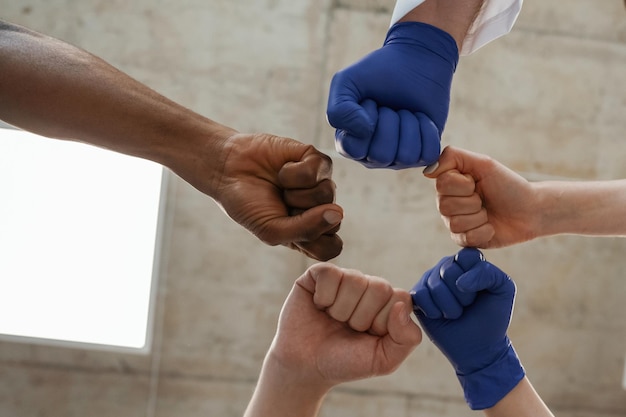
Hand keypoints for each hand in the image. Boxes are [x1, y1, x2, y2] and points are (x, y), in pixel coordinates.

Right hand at [207, 133, 343, 260]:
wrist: (228, 170)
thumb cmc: (248, 204)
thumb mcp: (271, 229)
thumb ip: (306, 229)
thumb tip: (338, 213)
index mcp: (310, 232)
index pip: (332, 247)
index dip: (315, 240)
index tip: (290, 230)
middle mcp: (320, 209)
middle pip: (334, 221)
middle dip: (300, 214)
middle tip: (279, 205)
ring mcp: (320, 184)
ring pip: (327, 194)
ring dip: (295, 192)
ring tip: (280, 188)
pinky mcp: (317, 160)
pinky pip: (317, 169)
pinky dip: (293, 172)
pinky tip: (282, 170)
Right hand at [244, 263, 421, 416]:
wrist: (305, 367)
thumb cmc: (345, 362)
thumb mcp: (383, 360)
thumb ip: (406, 338)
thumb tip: (401, 306)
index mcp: (387, 303)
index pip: (400, 297)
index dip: (382, 321)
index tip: (368, 335)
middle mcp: (367, 286)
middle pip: (379, 287)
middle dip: (361, 317)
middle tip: (347, 329)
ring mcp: (343, 278)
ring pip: (354, 280)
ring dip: (341, 309)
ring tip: (332, 319)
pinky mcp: (318, 274)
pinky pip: (329, 273)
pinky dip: (323, 296)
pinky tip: (319, 306)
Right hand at [326, 22, 457, 168]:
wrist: (416, 59)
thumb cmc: (378, 72)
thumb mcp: (347, 82)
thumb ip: (339, 110)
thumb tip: (364, 132)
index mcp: (350, 142)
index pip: (354, 150)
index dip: (363, 122)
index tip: (369, 102)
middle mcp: (373, 155)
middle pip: (382, 155)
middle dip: (389, 121)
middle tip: (390, 106)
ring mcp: (399, 158)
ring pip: (406, 156)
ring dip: (409, 124)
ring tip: (405, 111)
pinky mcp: (424, 153)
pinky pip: (428, 154)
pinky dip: (427, 130)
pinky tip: (420, 118)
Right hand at [410, 248, 524, 409]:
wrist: (478, 347)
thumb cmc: (492, 317)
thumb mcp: (503, 290)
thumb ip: (488, 273)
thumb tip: (459, 281)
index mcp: (468, 262)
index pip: (466, 256)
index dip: (473, 277)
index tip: (480, 293)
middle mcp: (447, 267)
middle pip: (447, 269)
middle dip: (461, 295)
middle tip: (467, 306)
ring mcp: (430, 281)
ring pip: (433, 283)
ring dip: (449, 306)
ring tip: (456, 314)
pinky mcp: (417, 297)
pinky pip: (419, 295)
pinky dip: (433, 310)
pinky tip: (440, 316)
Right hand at [424, 146, 538, 247]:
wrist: (531, 210)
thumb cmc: (508, 185)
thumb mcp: (483, 163)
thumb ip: (452, 157)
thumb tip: (427, 172)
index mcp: (449, 184)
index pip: (442, 184)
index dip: (464, 184)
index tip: (477, 182)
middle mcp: (447, 204)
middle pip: (445, 205)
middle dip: (472, 201)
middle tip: (484, 199)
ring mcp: (455, 223)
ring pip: (454, 223)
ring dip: (479, 217)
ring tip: (488, 212)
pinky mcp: (465, 241)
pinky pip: (465, 238)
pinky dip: (484, 231)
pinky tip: (491, 227)